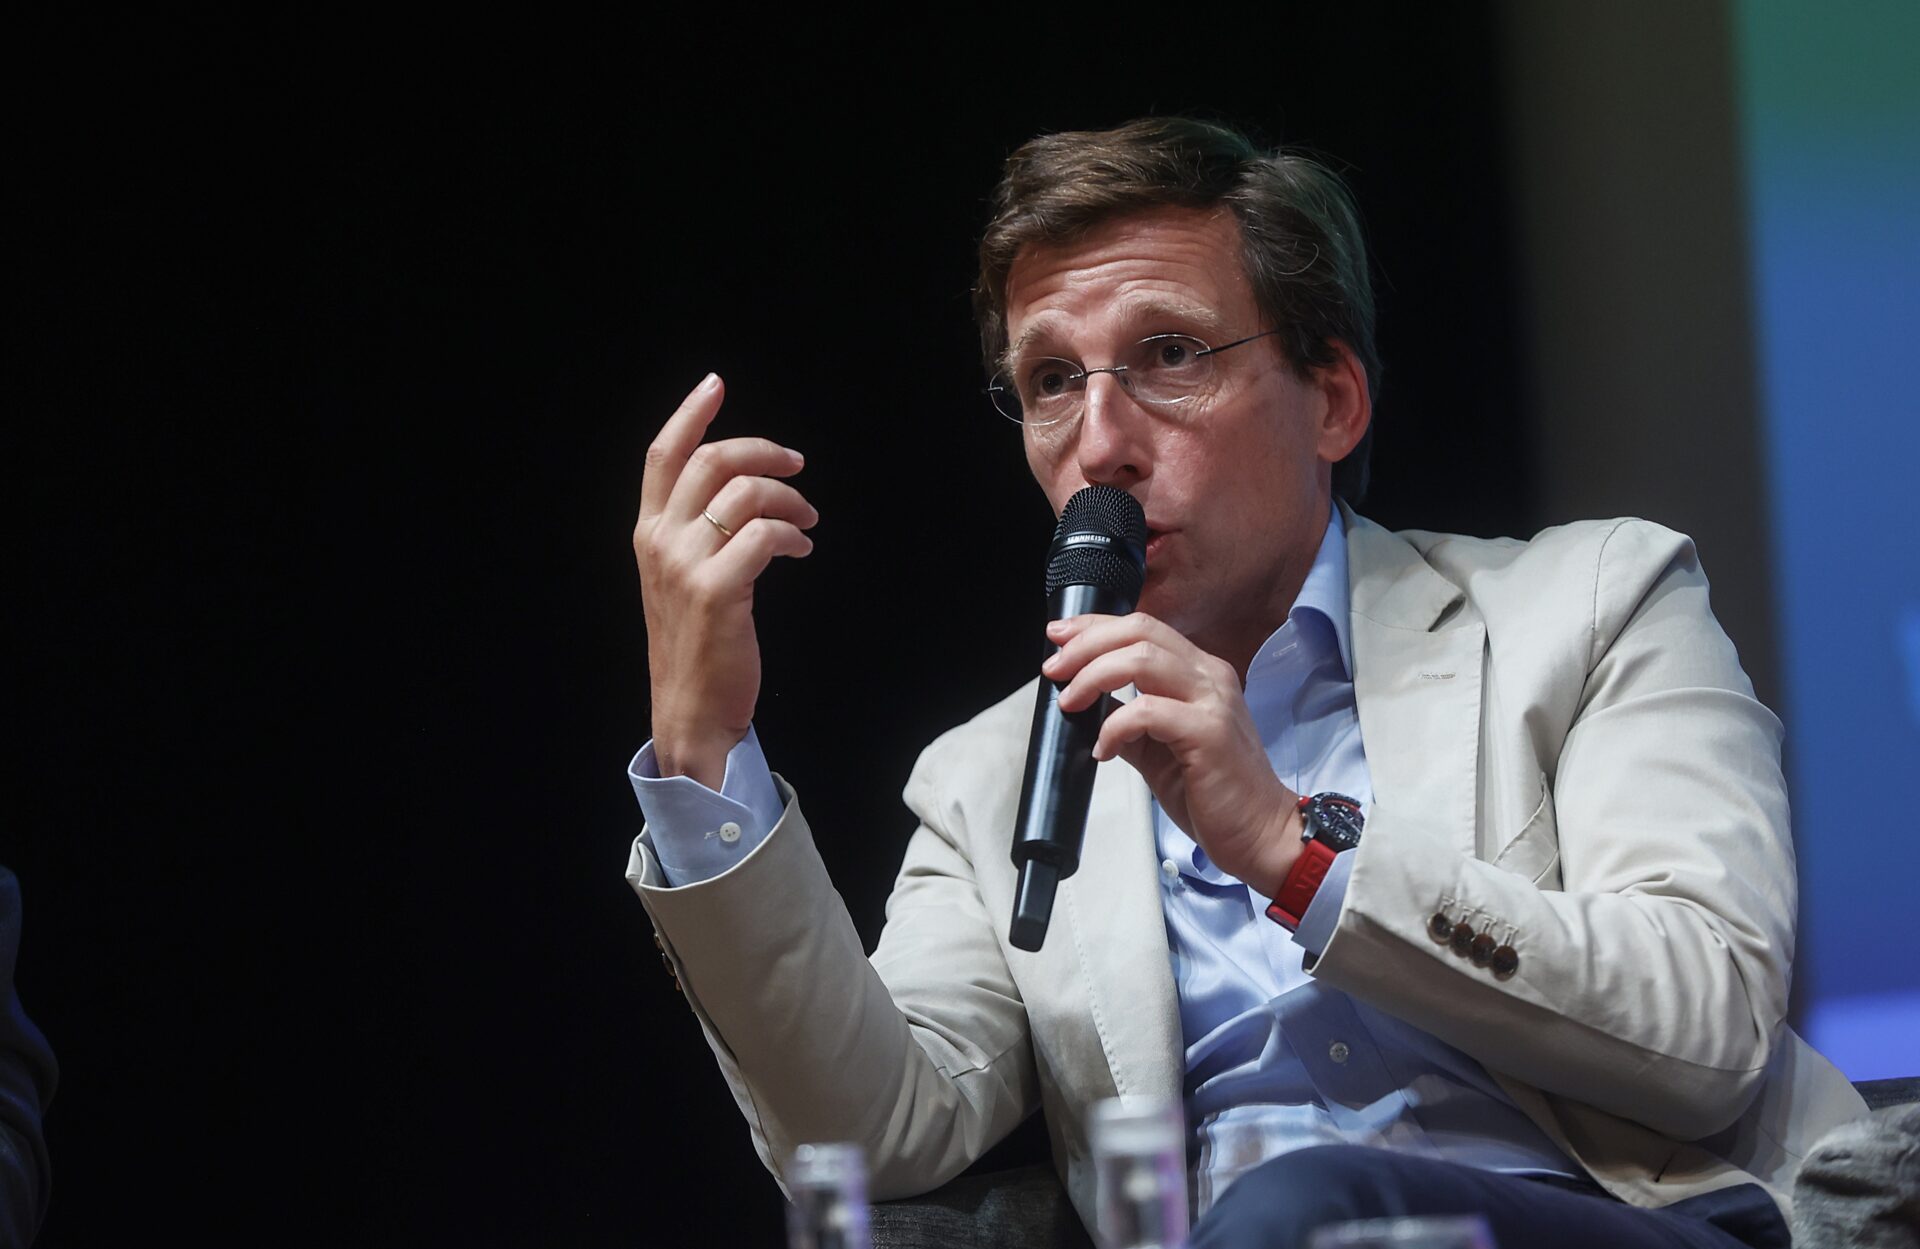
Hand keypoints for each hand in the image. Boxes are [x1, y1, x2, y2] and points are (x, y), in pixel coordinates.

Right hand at [634, 374, 817, 787]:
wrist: (691, 712)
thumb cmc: (696, 646)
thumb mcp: (681, 579)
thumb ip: (695, 533)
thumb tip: (740, 490)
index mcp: (648, 534)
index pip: (662, 456)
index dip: (690, 413)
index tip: (716, 385)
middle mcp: (660, 542)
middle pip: (713, 461)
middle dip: (764, 452)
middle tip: (797, 465)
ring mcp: (686, 566)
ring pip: (744, 494)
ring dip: (789, 498)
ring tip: (806, 519)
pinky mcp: (718, 592)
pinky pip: (765, 536)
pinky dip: (792, 534)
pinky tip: (802, 548)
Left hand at [1044, 612, 1303, 895]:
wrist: (1262, 834)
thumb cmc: (1216, 794)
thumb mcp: (1161, 749)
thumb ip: (1131, 722)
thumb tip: (1089, 708)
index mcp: (1200, 672)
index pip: (1143, 628)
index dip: (1094, 627)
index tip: (1058, 639)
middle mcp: (1209, 676)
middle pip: (1139, 631)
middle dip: (1086, 644)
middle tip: (1054, 670)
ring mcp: (1212, 701)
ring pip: (1141, 659)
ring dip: (1093, 676)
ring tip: (1070, 703)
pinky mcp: (1209, 732)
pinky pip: (1146, 711)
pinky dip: (1114, 726)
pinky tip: (1104, 748)